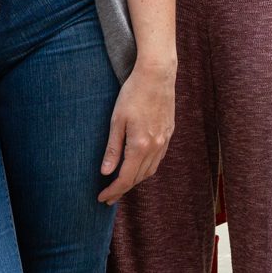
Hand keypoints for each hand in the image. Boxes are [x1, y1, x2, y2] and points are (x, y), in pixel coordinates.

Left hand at [97, 58, 174, 203]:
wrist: (157, 74)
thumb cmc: (133, 94)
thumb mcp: (116, 121)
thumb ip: (113, 149)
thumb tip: (106, 172)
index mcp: (140, 145)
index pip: (126, 178)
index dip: (113, 190)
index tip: (102, 198)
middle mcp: (156, 146)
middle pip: (139, 177)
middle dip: (123, 189)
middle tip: (108, 196)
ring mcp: (165, 140)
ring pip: (150, 170)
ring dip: (136, 180)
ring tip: (122, 184)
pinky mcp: (169, 132)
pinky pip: (158, 158)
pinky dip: (147, 168)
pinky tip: (138, 166)